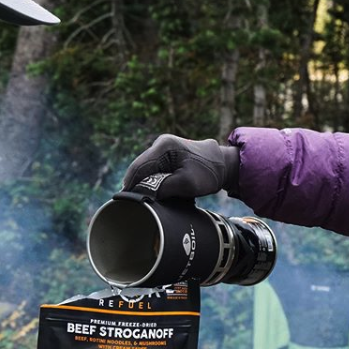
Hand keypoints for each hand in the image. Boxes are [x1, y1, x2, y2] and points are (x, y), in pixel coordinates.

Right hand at [122, 134, 239, 198]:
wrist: (224, 165)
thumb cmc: (208, 172)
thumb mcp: (185, 183)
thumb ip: (162, 188)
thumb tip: (144, 195)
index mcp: (164, 146)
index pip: (139, 167)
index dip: (129, 184)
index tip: (124, 200)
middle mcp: (161, 144)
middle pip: (140, 168)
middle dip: (136, 185)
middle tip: (133, 203)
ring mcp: (163, 149)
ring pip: (146, 170)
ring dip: (144, 184)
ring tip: (142, 199)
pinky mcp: (167, 156)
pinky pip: (153, 170)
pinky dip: (152, 182)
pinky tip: (152, 192)